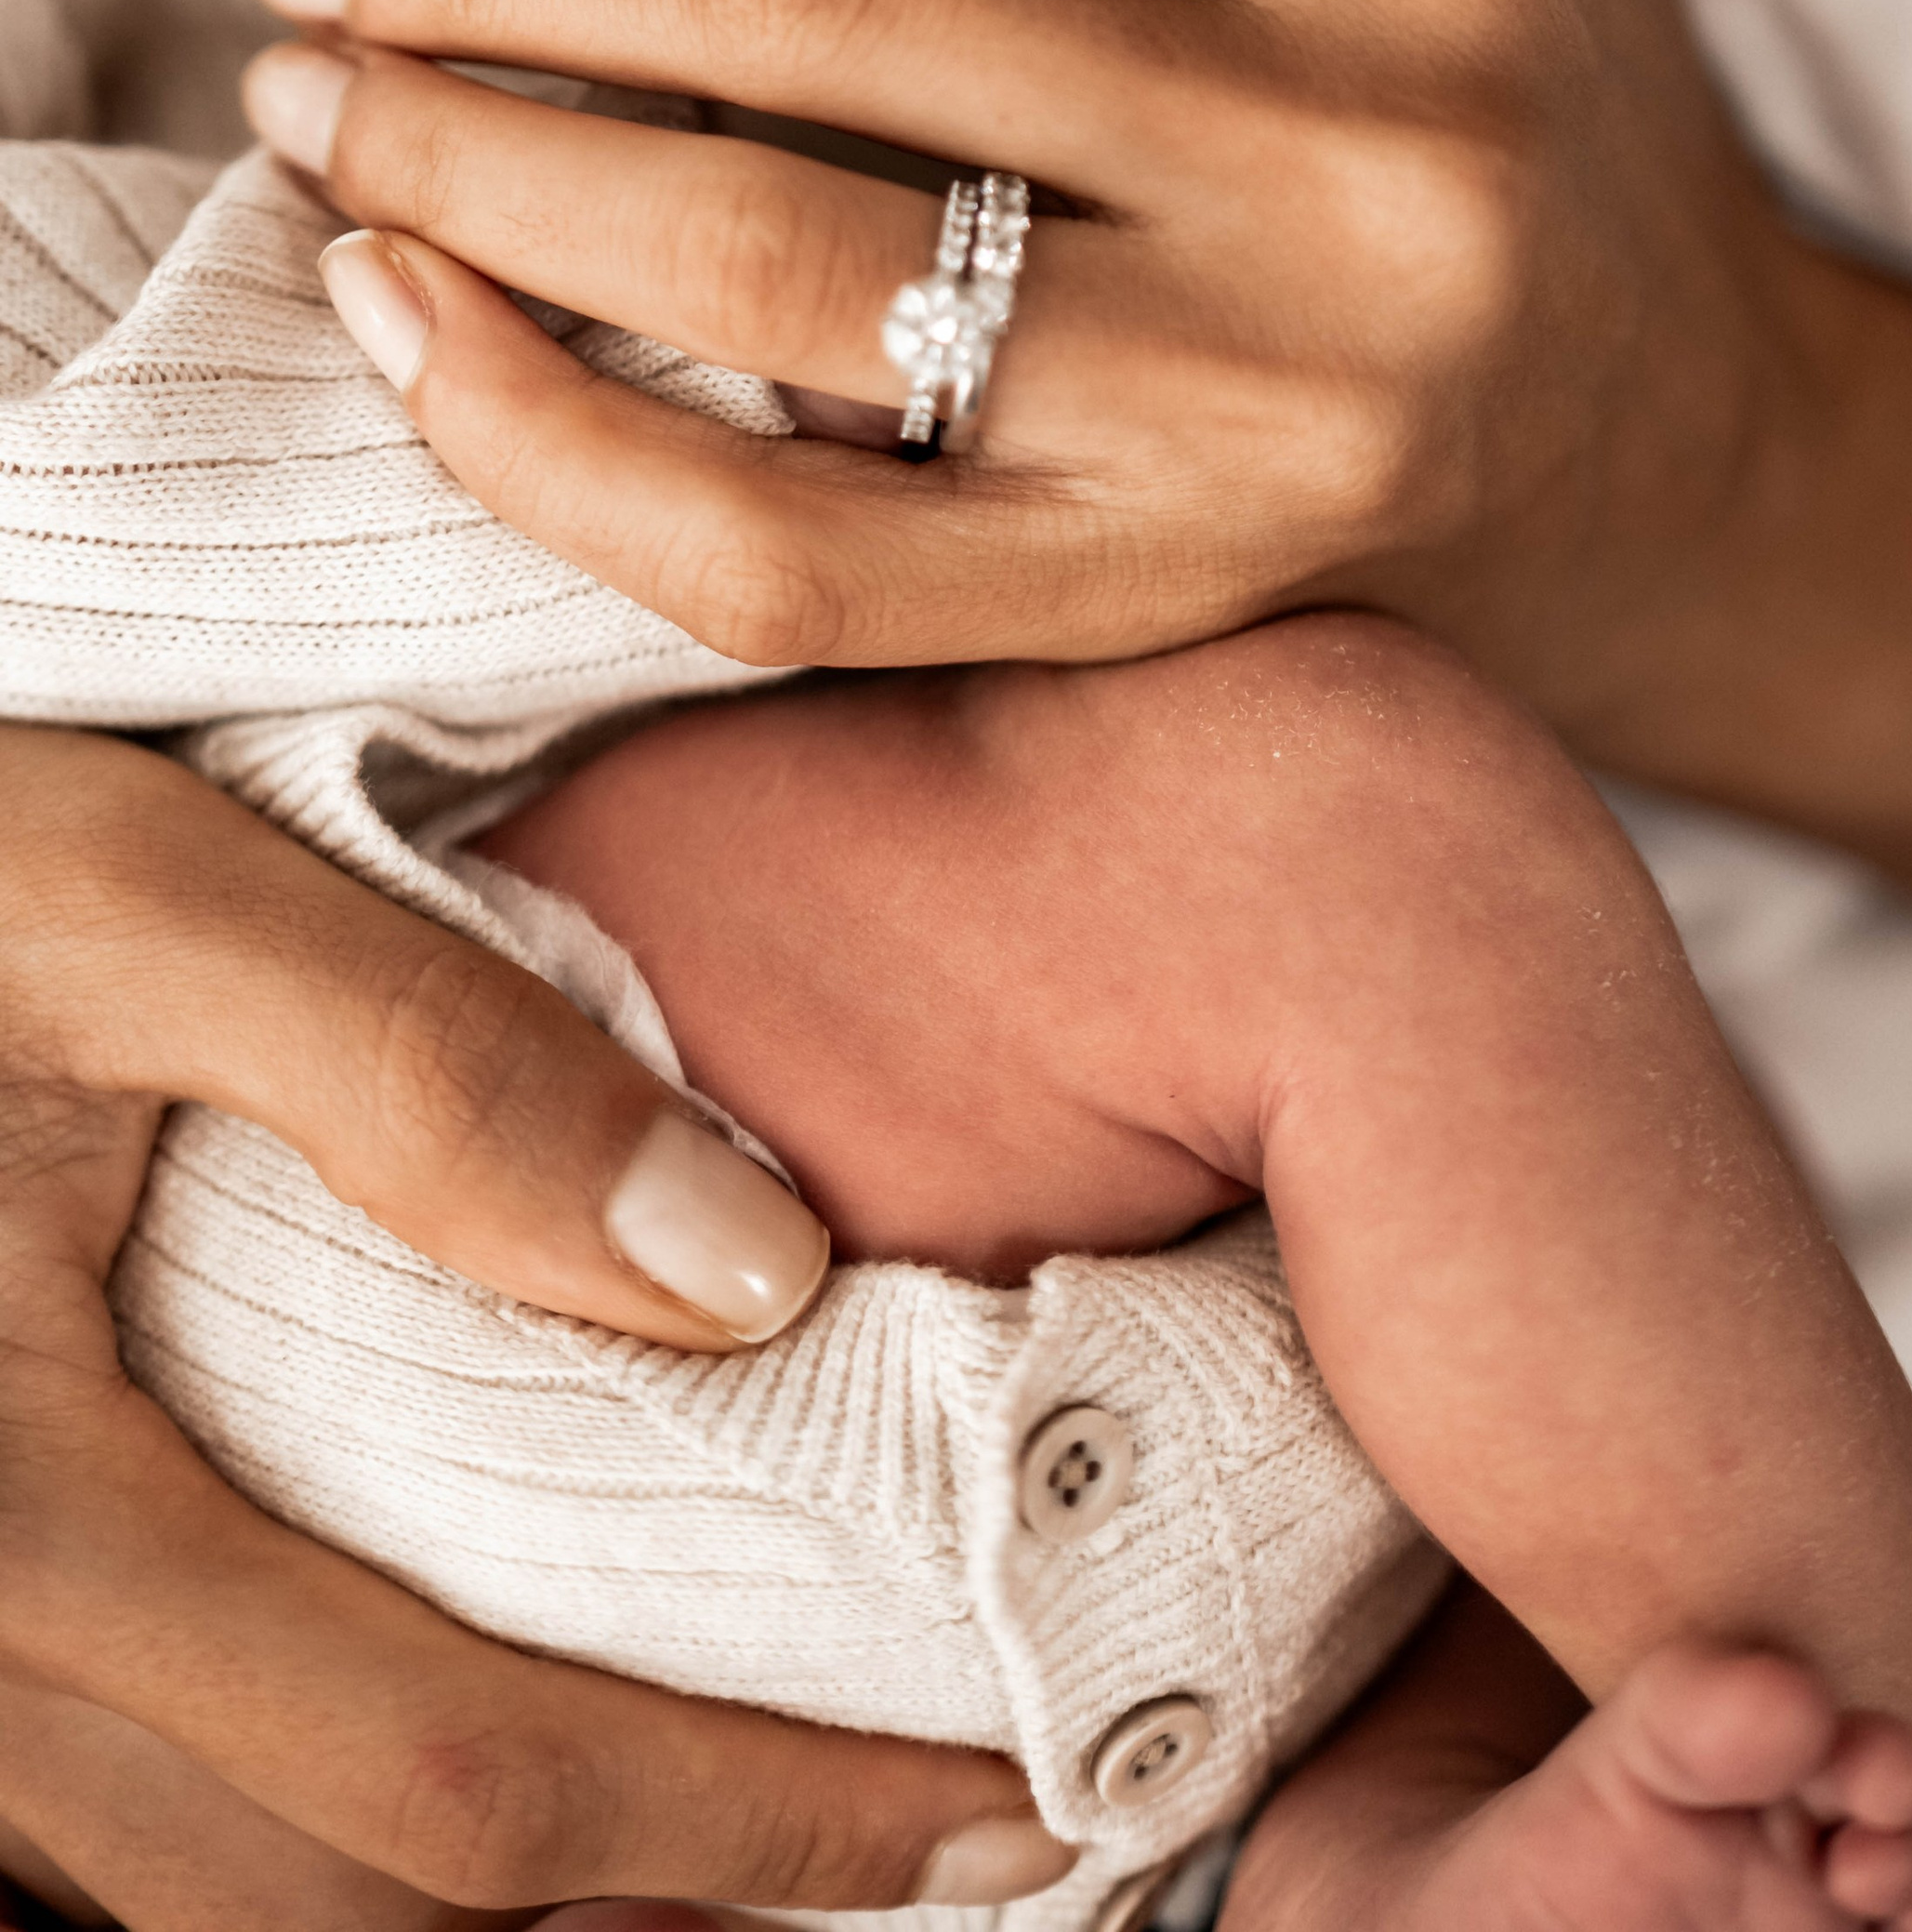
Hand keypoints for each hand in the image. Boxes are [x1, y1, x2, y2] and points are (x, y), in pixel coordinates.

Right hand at [0, 723, 1071, 1927]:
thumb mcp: (119, 890)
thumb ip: (423, 1072)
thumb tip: (755, 1275)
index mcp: (11, 1517)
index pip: (456, 1771)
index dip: (749, 1826)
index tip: (1003, 1802)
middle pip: (355, 1896)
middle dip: (670, 1897)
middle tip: (934, 1827)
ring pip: (227, 1900)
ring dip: (499, 1891)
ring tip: (732, 1814)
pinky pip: (120, 1824)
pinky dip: (329, 1819)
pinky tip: (459, 1729)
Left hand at [244, 0, 1911, 962]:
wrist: (1688, 442)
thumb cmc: (1539, 50)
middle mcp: (1358, 154)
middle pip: (814, 2)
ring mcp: (1261, 406)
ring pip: (771, 259)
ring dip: (473, 162)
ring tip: (315, 104)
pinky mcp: (1159, 595)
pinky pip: (787, 552)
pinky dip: (549, 448)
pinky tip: (401, 329)